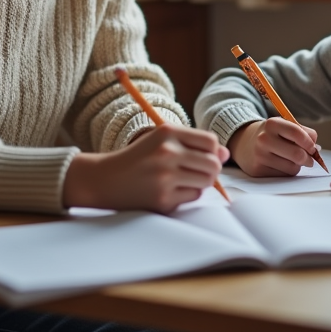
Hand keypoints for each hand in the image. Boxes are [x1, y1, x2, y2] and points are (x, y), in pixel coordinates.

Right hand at [63, 124, 229, 212]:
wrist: (105, 180)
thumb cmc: (138, 158)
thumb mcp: (161, 141)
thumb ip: (193, 144)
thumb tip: (225, 153)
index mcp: (167, 132)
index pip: (210, 141)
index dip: (211, 150)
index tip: (201, 155)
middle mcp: (167, 153)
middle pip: (213, 163)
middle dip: (210, 169)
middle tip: (195, 172)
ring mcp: (165, 177)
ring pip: (206, 182)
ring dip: (200, 183)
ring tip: (182, 180)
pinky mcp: (163, 199)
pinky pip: (192, 197)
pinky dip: (186, 195)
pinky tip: (169, 190)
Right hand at [226, 118, 318, 176]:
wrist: (244, 143)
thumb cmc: (271, 134)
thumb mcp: (283, 126)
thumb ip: (303, 132)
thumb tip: (317, 148)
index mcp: (272, 124)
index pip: (297, 134)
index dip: (310, 143)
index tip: (313, 148)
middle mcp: (264, 139)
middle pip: (297, 154)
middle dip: (308, 159)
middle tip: (309, 159)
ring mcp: (260, 156)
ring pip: (292, 168)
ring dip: (297, 166)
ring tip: (290, 160)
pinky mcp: (258, 170)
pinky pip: (283, 175)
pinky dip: (286, 172)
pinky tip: (279, 165)